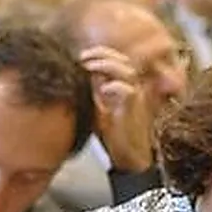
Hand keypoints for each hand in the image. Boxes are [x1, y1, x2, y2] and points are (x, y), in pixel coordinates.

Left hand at [81, 45, 152, 172]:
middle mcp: (132, 89)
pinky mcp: (134, 111)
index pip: (116, 60)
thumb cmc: (114, 136)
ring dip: (107, 65)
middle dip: (102, 54)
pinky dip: (114, 87)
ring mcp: (135, 99)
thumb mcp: (98, 110)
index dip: (101, 53)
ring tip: (90, 67)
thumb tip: (76, 79)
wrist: (131, 158)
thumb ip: (92, 93)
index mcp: (124, 87)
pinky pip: (128, 91)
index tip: (82, 56)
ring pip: (127, 72)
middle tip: (84, 58)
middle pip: (122, 60)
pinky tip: (102, 89)